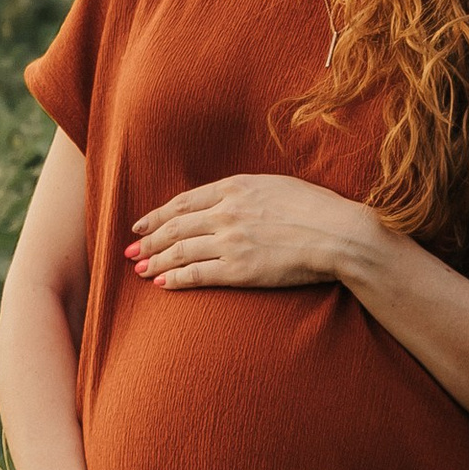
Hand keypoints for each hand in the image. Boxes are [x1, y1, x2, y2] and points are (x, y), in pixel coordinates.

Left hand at [126, 171, 381, 292]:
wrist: (339, 234)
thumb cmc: (316, 208)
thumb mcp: (276, 185)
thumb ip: (245, 191)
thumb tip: (225, 198)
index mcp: (234, 187)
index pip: (184, 202)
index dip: (157, 215)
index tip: (140, 224)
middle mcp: (226, 212)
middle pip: (174, 227)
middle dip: (148, 239)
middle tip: (129, 250)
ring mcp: (231, 241)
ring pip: (180, 251)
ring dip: (155, 261)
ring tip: (140, 269)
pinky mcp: (240, 269)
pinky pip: (197, 275)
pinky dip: (176, 279)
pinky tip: (163, 284)